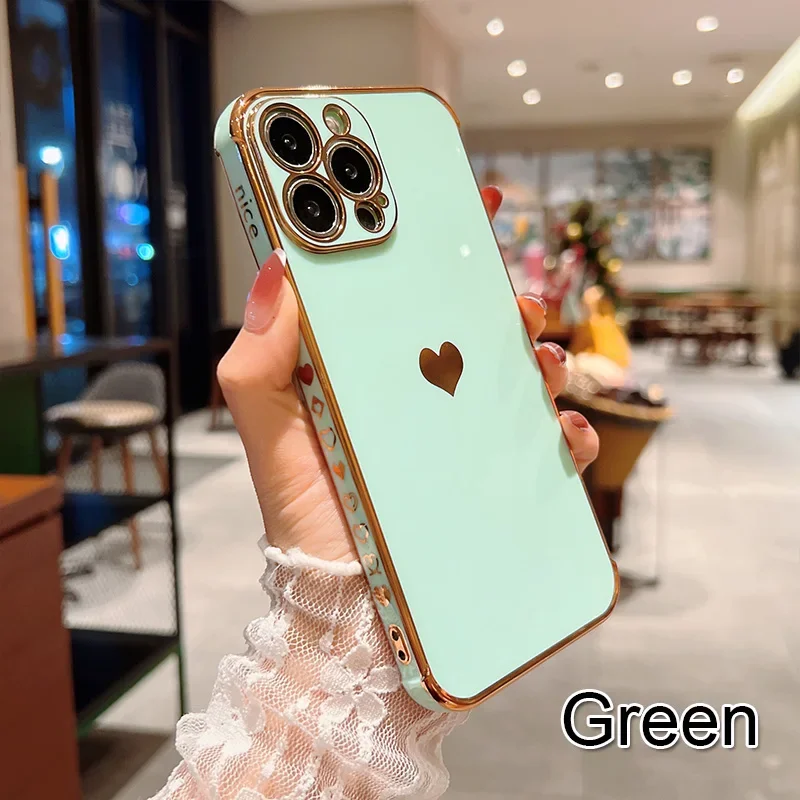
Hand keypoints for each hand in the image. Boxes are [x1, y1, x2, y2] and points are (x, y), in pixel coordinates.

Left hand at [218, 187, 599, 562]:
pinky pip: (548, 447)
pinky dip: (566, 430)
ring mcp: (463, 438)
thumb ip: (258, 358)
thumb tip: (276, 268)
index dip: (435, 249)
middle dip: (500, 301)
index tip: (468, 204)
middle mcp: (421, 397)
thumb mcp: (270, 429)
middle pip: (472, 330)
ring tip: (539, 357)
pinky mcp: (497, 481)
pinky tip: (561, 428)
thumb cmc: (306, 511)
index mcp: (370, 372)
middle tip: (511, 297)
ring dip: (542, 356)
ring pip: (518, 378)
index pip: (405, 296)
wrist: (346, 602)